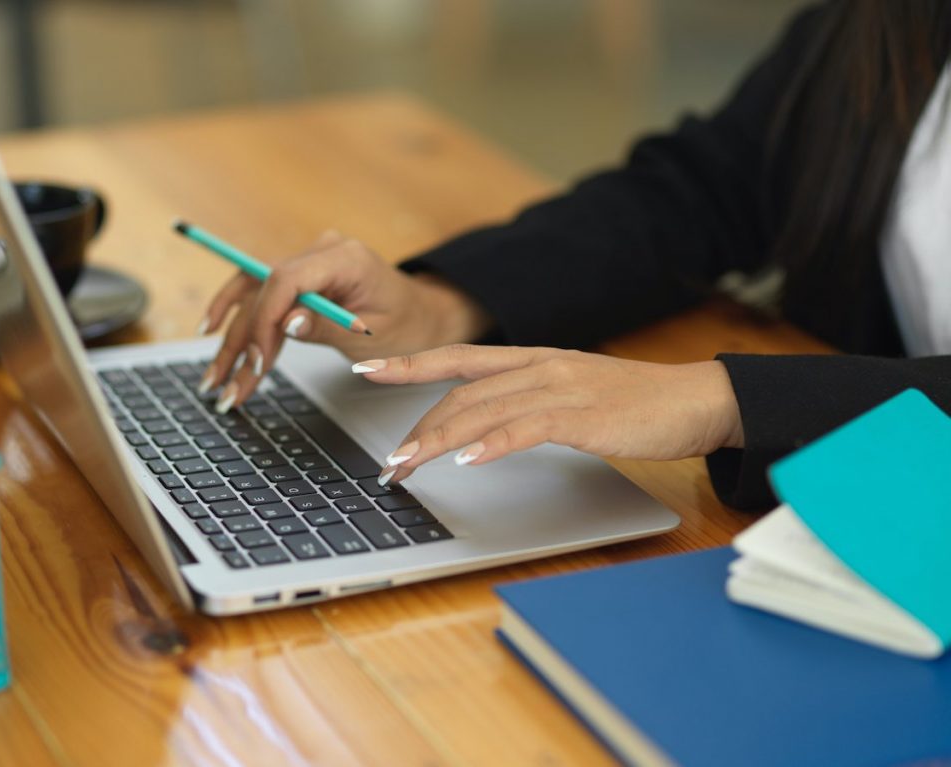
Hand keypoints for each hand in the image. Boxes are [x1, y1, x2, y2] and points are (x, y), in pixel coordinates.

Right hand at [196, 231, 491, 411]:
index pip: (286, 280)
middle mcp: (321, 250)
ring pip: (255, 291)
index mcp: (345, 258)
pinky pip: (261, 288)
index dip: (265, 321)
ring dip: (232, 333)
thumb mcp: (372, 334)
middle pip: (264, 289)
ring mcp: (309, 259)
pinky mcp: (302, 274)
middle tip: (226, 385)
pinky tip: (211, 328)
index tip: (257, 362)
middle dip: (243, 340)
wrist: (422, 315)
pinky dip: (238, 310)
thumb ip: (327, 326)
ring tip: (213, 375)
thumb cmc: (404, 325)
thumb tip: (286, 323)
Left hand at [354, 345, 744, 484]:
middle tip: (389, 463)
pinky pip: (526, 427)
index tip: (368, 369)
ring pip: (482, 409)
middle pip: (460, 392)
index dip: (410, 364)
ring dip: (438, 440)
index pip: (457, 358)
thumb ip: (528, 402)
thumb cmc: (633, 404)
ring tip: (407, 466)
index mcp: (533, 359)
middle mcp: (539, 366)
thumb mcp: (570, 394)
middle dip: (417, 427)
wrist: (693, 400)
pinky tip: (469, 460)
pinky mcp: (583, 415)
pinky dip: (493, 444)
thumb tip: (486, 427)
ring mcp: (560, 388)